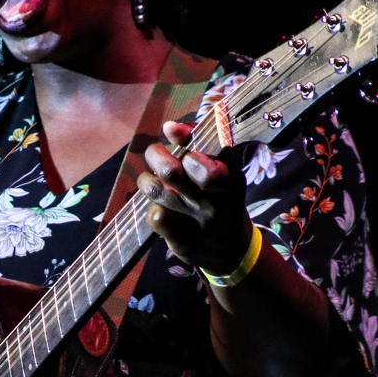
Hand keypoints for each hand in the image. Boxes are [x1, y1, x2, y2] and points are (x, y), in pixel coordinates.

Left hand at [138, 121, 252, 276]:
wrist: (230, 249)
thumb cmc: (220, 198)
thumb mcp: (222, 169)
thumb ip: (198, 141)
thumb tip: (169, 127)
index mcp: (230, 180)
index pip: (207, 169)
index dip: (189, 156)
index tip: (186, 154)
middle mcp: (214, 203)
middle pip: (171, 173)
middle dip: (156, 157)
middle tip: (156, 155)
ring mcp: (196, 224)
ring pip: (156, 191)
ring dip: (147, 181)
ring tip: (151, 180)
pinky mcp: (181, 242)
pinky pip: (154, 217)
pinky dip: (151, 208)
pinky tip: (159, 207)